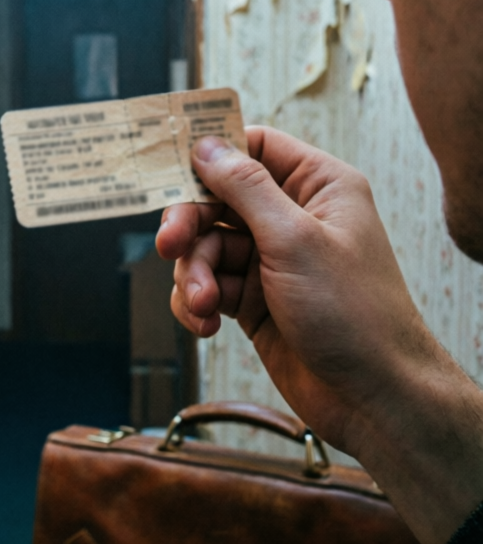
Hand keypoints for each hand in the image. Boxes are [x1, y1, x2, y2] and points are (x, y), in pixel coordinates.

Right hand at [157, 127, 482, 543]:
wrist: (373, 399)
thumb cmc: (354, 314)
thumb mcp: (295, 240)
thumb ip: (246, 188)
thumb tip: (208, 145)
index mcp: (317, 186)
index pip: (253, 146)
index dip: (211, 153)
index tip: (170, 165)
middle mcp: (292, 216)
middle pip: (217, 199)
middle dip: (190, 225)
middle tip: (169, 245)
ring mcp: (270, 258)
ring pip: (205, 245)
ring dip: (193, 273)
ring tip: (203, 304)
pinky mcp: (252, 297)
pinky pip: (206, 283)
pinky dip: (196, 301)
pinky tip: (205, 322)